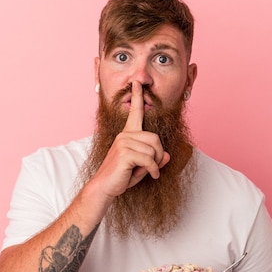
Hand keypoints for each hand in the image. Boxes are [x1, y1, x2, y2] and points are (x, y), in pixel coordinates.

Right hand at [92, 81, 170, 198]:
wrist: (105, 188)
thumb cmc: (122, 176)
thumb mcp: (142, 166)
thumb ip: (154, 158)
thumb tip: (167, 155)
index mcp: (127, 134)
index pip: (135, 113)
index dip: (137, 97)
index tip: (137, 83)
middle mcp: (125, 135)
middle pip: (155, 138)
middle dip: (158, 155)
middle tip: (153, 167)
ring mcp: (123, 143)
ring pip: (153, 150)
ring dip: (155, 164)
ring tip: (147, 172)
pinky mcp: (124, 153)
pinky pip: (149, 159)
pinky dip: (153, 169)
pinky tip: (150, 175)